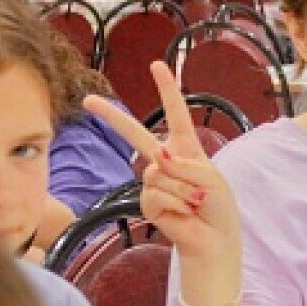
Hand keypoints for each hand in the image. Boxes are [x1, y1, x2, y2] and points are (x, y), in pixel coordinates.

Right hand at [85, 62, 241, 274]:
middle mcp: (165, 161)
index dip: (167, 90)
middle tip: (88, 100)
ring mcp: (153, 181)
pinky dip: (176, 203)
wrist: (214, 240)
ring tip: (196, 203)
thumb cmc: (219, 208)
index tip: (156, 65)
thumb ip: (187, 166)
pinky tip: (185, 213)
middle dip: (112, 117)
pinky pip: (156, 194)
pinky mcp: (147, 203)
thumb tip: (157, 159)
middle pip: (136, 134)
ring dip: (183, 189)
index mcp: (185, 148)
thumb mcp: (212, 180)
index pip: (176, 114)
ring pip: (159, 172)